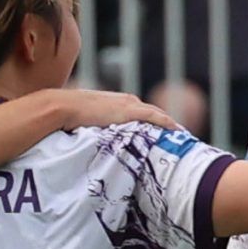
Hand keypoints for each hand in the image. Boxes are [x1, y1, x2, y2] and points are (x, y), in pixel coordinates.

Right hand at [45, 89, 179, 131]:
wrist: (65, 108)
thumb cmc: (70, 117)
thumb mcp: (88, 123)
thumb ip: (98, 131)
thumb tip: (96, 147)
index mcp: (119, 103)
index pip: (142, 113)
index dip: (154, 123)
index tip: (164, 134)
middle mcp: (128, 101)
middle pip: (154, 113)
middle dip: (167, 124)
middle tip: (179, 137)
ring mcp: (130, 104)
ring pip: (157, 114)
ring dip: (170, 125)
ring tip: (182, 136)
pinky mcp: (130, 110)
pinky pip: (155, 117)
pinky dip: (167, 123)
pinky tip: (177, 130)